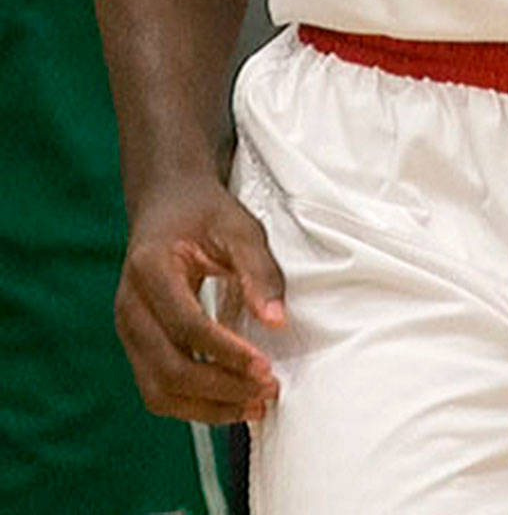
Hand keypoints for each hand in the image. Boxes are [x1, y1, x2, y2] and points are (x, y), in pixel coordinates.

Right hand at [115, 173, 285, 424]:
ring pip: (158, 390)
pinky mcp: (137, 346)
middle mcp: (130, 305)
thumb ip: (259, 270)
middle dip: (220, 388)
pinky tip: (230, 402)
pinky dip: (193, 404)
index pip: (186, 326)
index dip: (226, 352)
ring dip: (206, 407)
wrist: (168, 204)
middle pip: (168, 368)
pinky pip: (158, 389)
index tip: (265, 367)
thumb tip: (275, 321)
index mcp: (149, 268)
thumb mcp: (239, 227)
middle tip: (266, 391)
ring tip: (253, 406)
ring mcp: (128, 330)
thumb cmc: (205, 213)